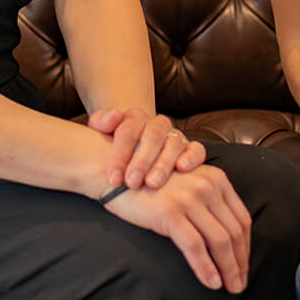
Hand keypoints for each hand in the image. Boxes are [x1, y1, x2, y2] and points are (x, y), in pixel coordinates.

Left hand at [87, 107, 205, 188]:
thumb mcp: (102, 131)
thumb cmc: (116, 144)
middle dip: (141, 161)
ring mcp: (175, 136)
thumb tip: (114, 116)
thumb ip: (101, 121)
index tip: (113, 178)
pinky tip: (183, 168)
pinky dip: (192, 157)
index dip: (120, 155)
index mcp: (135, 117)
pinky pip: (197, 149)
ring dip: (163, 164)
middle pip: (152, 136)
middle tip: (132, 182)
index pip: (128, 130)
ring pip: (174, 143)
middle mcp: (157, 124)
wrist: (136, 143)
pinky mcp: (190, 148)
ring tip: (153, 183)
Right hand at [103, 163, 251, 291]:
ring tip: (230, 288)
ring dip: (228, 269)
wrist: (116, 175)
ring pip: (220, 241)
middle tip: (240, 284)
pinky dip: (206, 268)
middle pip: (234, 231)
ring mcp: (190, 198)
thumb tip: (227, 239)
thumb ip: (208, 203)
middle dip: (240, 262)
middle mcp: (207, 185)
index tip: (244, 267)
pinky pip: (196, 247)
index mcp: (216, 178)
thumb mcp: (188, 187)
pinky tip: (211, 283)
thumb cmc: (151, 186)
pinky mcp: (171, 212)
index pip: (241, 218)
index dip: (246, 247)